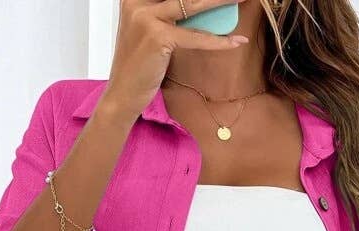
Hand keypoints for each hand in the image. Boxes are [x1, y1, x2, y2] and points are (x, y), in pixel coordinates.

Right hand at [100, 0, 250, 120]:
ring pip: (192, 4)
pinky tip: (235, 41)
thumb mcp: (150, 33)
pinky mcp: (157, 37)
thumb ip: (168, 16)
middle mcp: (137, 1)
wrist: (122, 94)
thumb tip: (200, 8)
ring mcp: (146, 17)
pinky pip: (195, 37)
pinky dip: (217, 41)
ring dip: (220, 1)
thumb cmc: (139, 66)